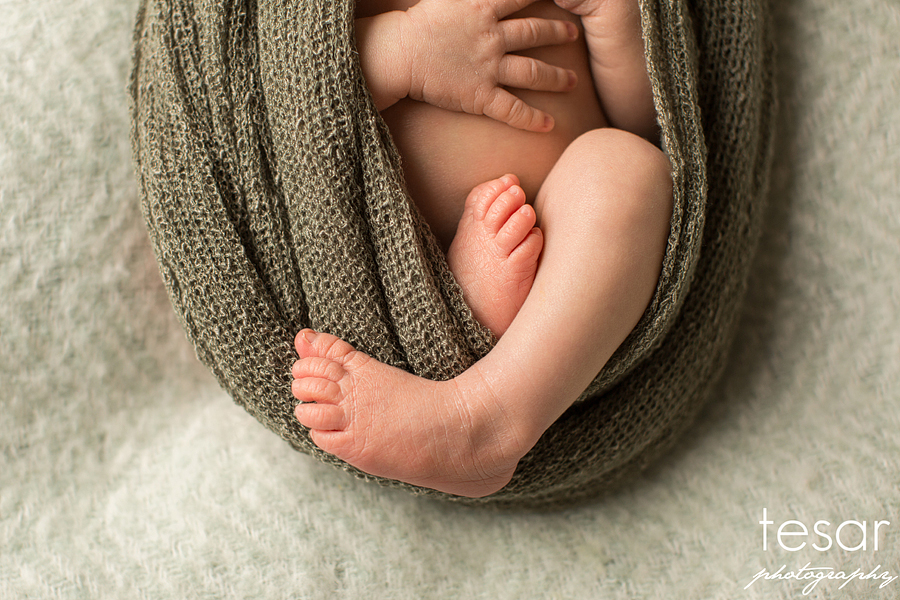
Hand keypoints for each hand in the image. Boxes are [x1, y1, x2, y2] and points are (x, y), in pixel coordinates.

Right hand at [400, 0, 578, 131]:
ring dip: (556, 77)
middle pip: (535, 33)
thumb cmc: (418, 24)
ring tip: (573, 81)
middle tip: (574, 34)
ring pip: (532, 72)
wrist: (398, 53)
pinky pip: (512, 109)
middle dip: (558, 33)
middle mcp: (491, 36)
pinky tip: (550, 125)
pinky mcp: (479, 95)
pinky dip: (533, 118)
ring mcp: (487, 66)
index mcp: (482, 7)